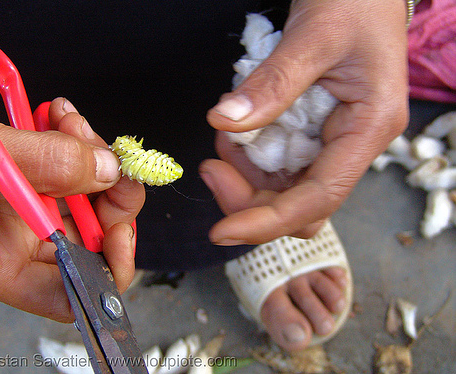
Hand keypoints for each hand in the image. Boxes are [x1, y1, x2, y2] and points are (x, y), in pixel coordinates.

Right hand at [0, 98, 144, 321]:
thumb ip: (44, 165)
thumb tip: (107, 170)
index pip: (70, 289)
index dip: (109, 268)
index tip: (120, 228)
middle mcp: (14, 236)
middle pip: (91, 230)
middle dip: (109, 190)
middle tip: (105, 155)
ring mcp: (18, 201)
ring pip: (84, 189)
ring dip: (90, 151)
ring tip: (68, 119)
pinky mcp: (19, 168)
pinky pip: (64, 159)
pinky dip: (70, 134)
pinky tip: (58, 114)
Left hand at [202, 0, 409, 244]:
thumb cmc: (353, 4)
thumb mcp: (313, 37)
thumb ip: (272, 84)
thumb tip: (225, 121)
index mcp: (367, 129)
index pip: (318, 197)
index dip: (268, 222)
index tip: (222, 231)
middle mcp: (353, 146)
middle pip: (299, 204)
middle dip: (249, 198)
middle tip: (211, 166)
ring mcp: (333, 143)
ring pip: (285, 189)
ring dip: (245, 175)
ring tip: (225, 135)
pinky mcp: (314, 136)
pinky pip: (279, 164)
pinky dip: (250, 157)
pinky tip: (235, 132)